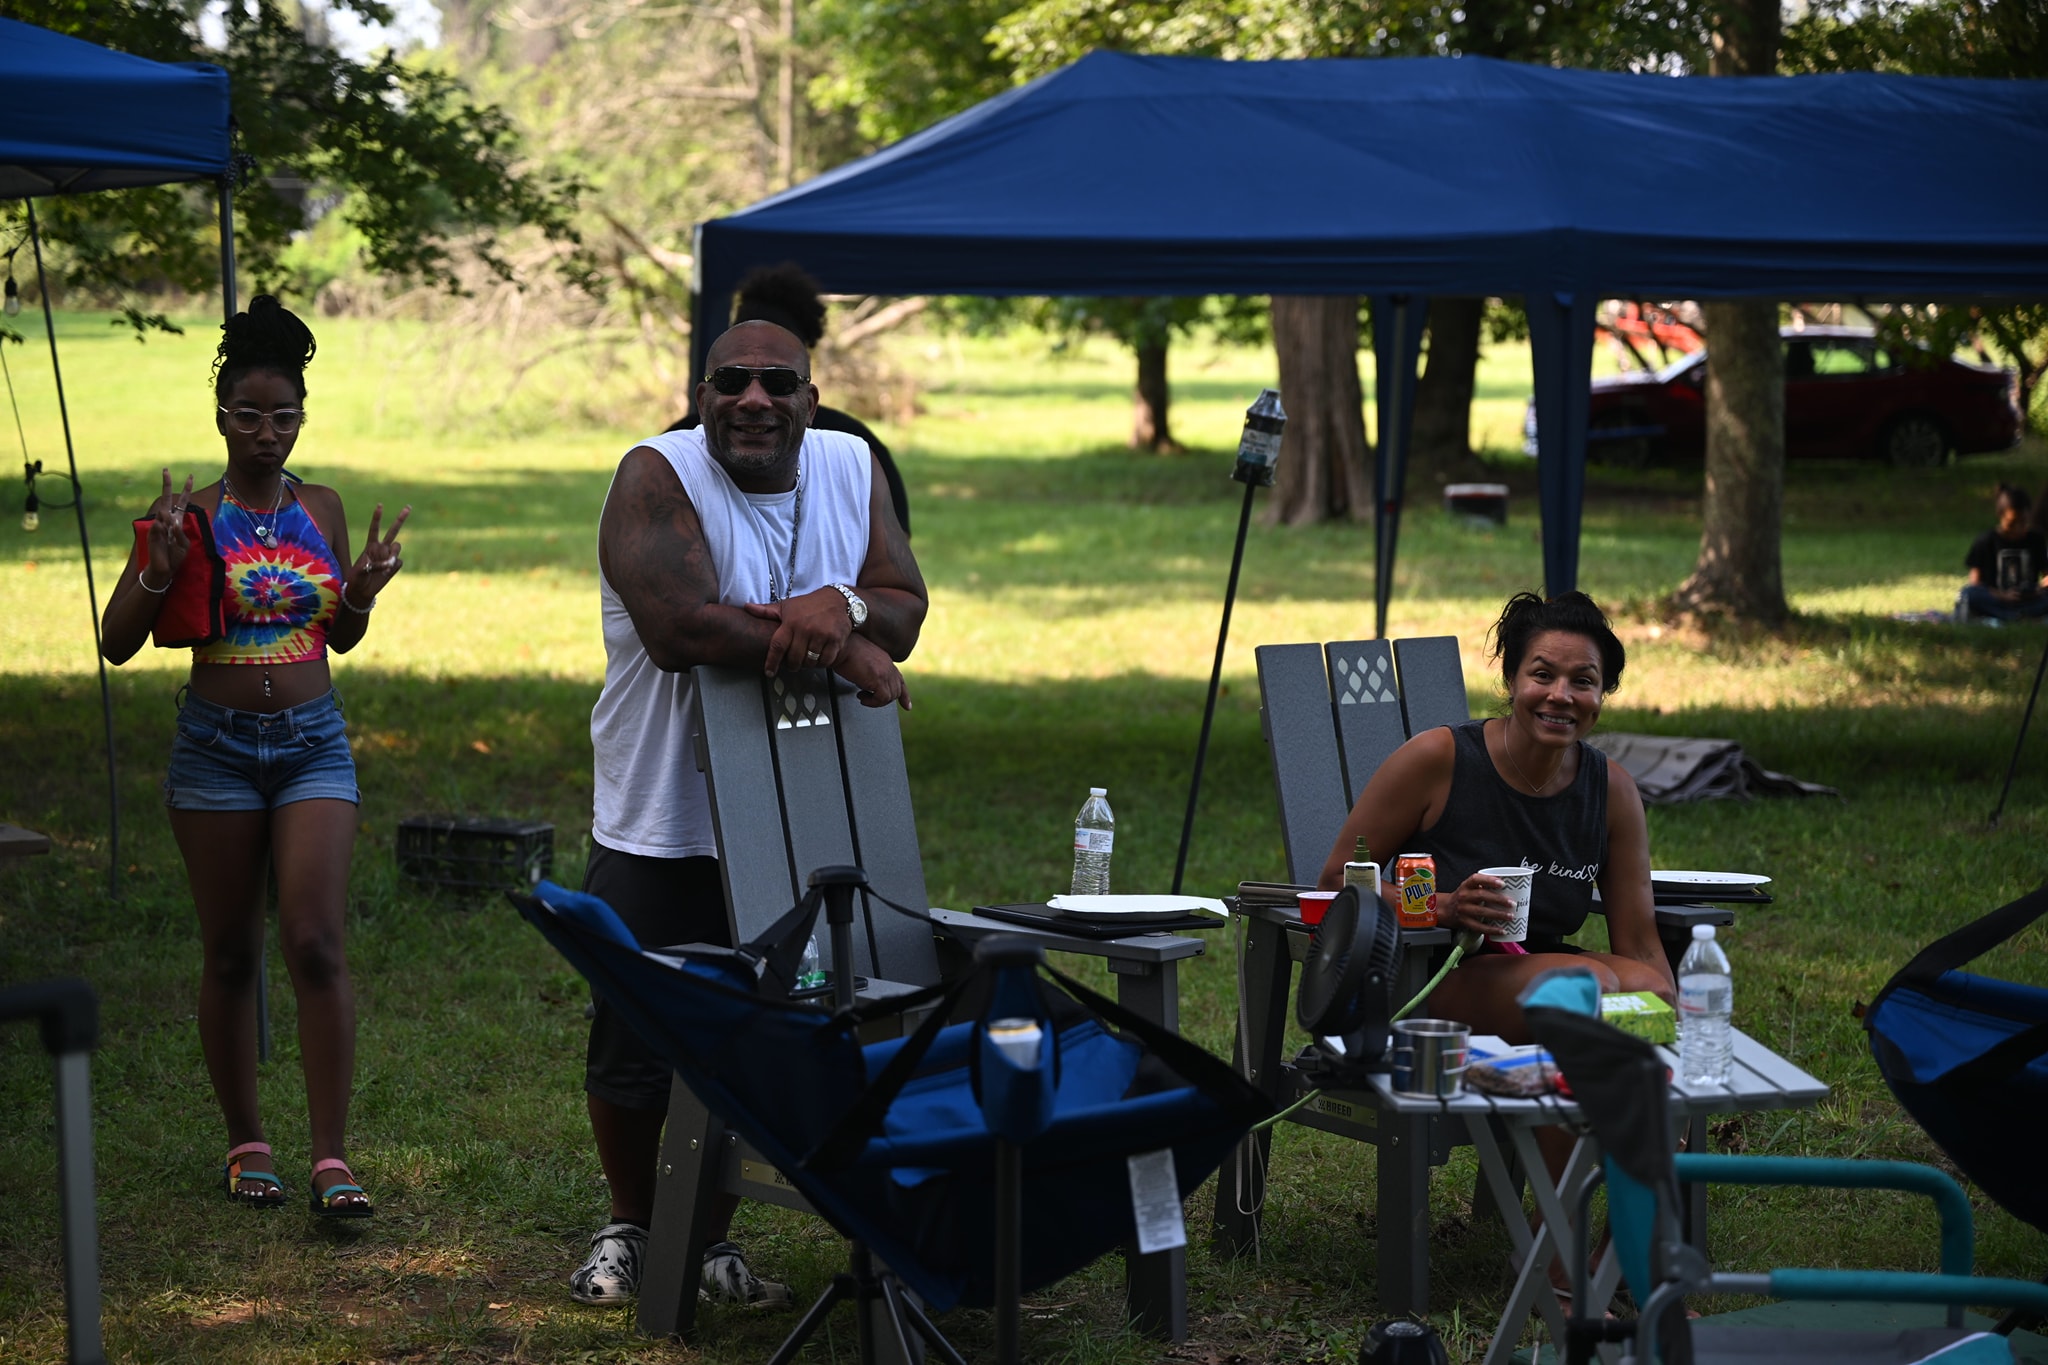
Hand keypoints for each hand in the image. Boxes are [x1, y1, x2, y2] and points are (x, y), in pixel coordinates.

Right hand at [143, 468, 194, 586]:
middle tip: (166, 470)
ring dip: (168, 523)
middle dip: (166, 484)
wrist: (164, 567)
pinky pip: (159, 527)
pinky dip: (164, 531)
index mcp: (177, 521)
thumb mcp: (184, 544)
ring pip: (163, 515)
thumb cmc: (175, 556)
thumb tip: (169, 520)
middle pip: (166, 499)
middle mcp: (167, 520)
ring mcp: (158, 525)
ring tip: (169, 537)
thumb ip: (179, 533)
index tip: (191, 477)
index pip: (182, 503)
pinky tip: (165, 538)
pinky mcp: (152, 531)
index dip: (186, 491)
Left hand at [346, 503, 410, 606]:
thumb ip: (374, 564)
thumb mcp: (360, 570)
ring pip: (397, 546)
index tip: (380, 505)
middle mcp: (381, 549)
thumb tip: (390, 563)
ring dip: (394, 552)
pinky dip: (393, 566)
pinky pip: (398, 561)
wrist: (361, 591)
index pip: (374, 529)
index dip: (377, 517)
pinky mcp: (394, 566)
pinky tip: (386, 572)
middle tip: (408, 507)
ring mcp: (389, 557)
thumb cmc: (356, 579)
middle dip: (400, 519)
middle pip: (393, 531)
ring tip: (388, 562)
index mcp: (370, 546)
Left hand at [748, 586, 853, 673]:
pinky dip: (822, 663)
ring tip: (807, 658)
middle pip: (794, 658)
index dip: (772, 661)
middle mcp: (805, 629)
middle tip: (794, 663)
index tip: (769, 672)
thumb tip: (747, 608)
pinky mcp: (835, 640)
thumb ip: (766, 611)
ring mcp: (821, 635)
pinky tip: (819, 657)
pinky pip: (826, 661)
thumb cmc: (809, 604)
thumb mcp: (787, 606)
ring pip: (810, 661)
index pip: (778, 646)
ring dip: (808, 664)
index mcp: (791, 622)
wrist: (838, 600)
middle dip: (793, 665)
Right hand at [832, 633, 910, 709]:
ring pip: (891, 696)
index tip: (906, 706)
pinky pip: (882, 698)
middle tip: (868, 699)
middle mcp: (888, 666)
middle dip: (884, 699)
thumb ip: (870, 672)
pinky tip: (862, 697)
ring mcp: (885, 672)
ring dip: (876, 701)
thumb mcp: (862, 662)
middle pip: (897, 690)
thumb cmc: (844, 652)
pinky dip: (872, 702)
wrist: (840, 646)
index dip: (904, 694)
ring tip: (862, 697)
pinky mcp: (878, 679)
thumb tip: (867, 685)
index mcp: (885, 660)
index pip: (900, 680)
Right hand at [1442, 872, 1518, 937]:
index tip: (1502, 883)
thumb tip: (1511, 887)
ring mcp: (1463, 909)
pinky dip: (1491, 929)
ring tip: (1510, 916)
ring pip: (1481, 912)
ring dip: (1497, 914)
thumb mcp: (1470, 888)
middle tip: (1512, 903)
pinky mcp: (1464, 922)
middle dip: (1498, 899)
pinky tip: (1502, 930)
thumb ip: (1484, 886)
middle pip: (1481, 896)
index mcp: (1466, 885)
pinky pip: (1479, 926)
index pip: (1476, 879)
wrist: (1446, 909)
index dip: (1489, 880)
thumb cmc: (1464, 897)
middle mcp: (1464, 896)